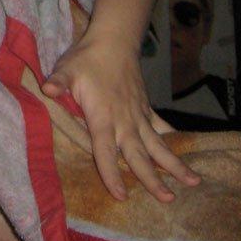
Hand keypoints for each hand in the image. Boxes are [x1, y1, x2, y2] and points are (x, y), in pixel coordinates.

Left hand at [42, 32, 199, 203]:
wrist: (114, 40)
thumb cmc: (87, 58)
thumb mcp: (68, 69)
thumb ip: (59, 83)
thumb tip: (47, 89)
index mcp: (103, 117)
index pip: (106, 151)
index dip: (112, 174)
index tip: (121, 196)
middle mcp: (124, 121)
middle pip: (139, 155)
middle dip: (153, 179)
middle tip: (168, 200)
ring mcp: (138, 115)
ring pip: (158, 145)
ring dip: (175, 164)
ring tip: (193, 182)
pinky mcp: (146, 108)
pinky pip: (162, 128)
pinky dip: (173, 140)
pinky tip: (185, 154)